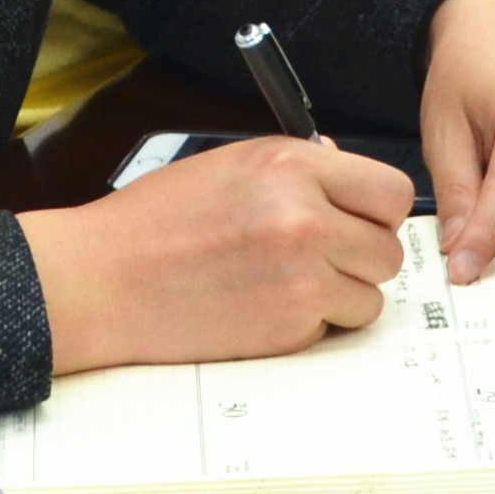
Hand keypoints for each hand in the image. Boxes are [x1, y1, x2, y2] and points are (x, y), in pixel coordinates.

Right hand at [21, 135, 413, 372]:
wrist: (103, 280)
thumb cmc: (154, 223)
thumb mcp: (229, 165)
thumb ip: (297, 171)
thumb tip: (347, 178)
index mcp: (291, 164)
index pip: (391, 191)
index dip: (376, 211)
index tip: (358, 221)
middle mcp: (305, 216)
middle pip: (389, 249)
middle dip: (359, 258)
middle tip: (319, 259)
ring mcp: (303, 275)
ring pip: (371, 295)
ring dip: (341, 296)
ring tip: (288, 285)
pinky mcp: (292, 326)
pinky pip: (336, 328)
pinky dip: (311, 326)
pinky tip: (265, 308)